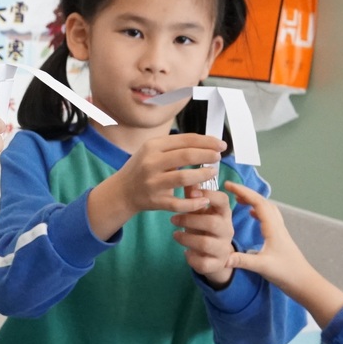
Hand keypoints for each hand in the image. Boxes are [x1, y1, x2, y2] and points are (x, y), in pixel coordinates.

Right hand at [86, 133, 226, 239]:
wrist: (121, 191)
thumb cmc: (143, 168)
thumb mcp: (153, 151)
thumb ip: (175, 147)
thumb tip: (207, 143)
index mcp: (152, 146)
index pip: (186, 140)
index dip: (207, 142)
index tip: (221, 145)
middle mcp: (151, 163)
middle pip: (187, 156)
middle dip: (208, 156)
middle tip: (218, 158)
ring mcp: (152, 183)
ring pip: (184, 178)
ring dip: (203, 175)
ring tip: (212, 173)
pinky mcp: (155, 201)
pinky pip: (179, 203)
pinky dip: (194, 202)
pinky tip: (204, 199)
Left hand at [172, 187, 235, 286]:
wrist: (215, 255)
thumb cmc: (204, 226)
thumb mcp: (200, 210)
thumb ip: (192, 194)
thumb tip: (184, 172)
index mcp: (223, 213)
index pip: (223, 200)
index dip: (208, 195)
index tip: (191, 192)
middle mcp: (227, 229)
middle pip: (211, 223)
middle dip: (189, 219)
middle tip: (173, 218)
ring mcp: (223, 248)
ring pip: (205, 243)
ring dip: (186, 238)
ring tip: (175, 234)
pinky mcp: (216, 264)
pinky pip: (202, 262)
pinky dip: (191, 258)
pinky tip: (185, 252)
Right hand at [223, 183, 342, 327]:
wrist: (304, 282)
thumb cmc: (286, 273)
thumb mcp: (261, 266)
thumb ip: (241, 260)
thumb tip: (221, 257)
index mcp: (273, 228)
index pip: (257, 202)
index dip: (243, 191)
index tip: (228, 185)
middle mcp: (277, 226)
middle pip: (263, 202)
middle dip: (246, 193)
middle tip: (230, 189)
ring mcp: (280, 231)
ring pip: (267, 208)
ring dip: (253, 200)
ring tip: (239, 199)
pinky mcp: (280, 238)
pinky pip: (269, 217)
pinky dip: (258, 211)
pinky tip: (252, 215)